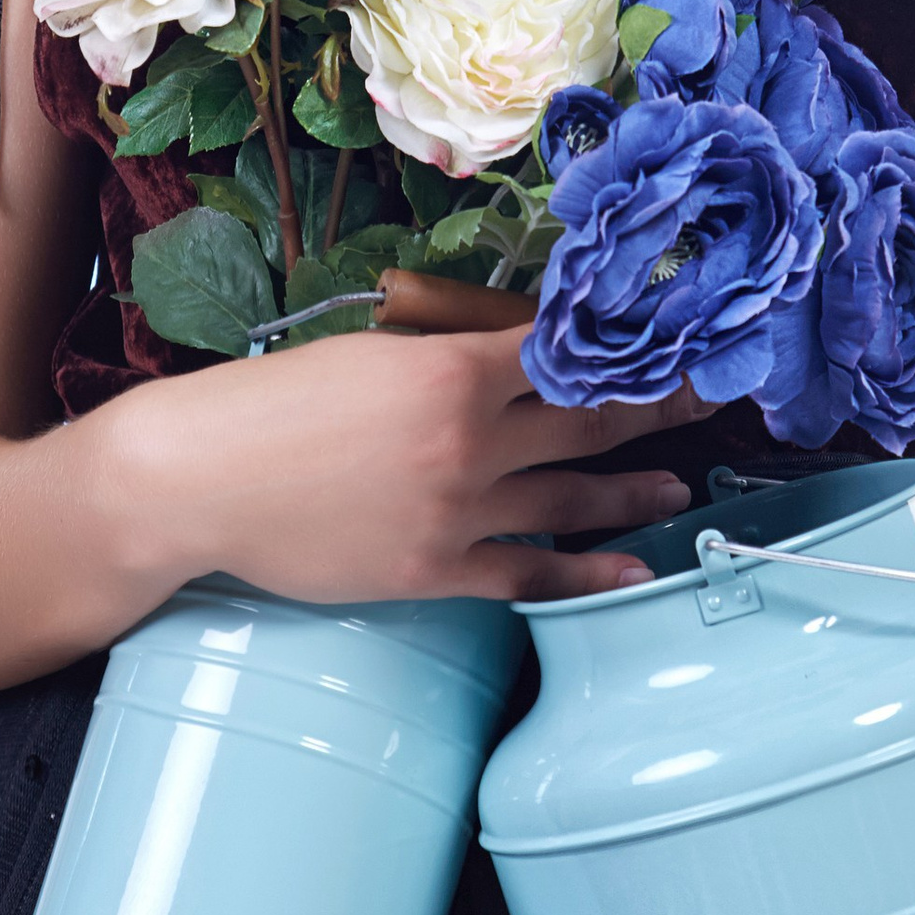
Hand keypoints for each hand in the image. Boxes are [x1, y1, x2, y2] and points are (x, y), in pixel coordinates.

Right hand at [113, 321, 713, 603]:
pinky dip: (586, 575)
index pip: (565, 352)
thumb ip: (445, 354)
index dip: (627, 345)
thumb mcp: (368, 355)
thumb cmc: (273, 404)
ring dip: (635, 489)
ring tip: (679, 486)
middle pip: (588, 419)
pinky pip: (530, 576)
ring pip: (571, 496)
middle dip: (658, 406)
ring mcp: (458, 510)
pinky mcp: (437, 569)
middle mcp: (469, 439)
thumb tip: (512, 351)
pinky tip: (630, 573)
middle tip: (711, 398)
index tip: (676, 337)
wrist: (203, 477)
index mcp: (451, 371)